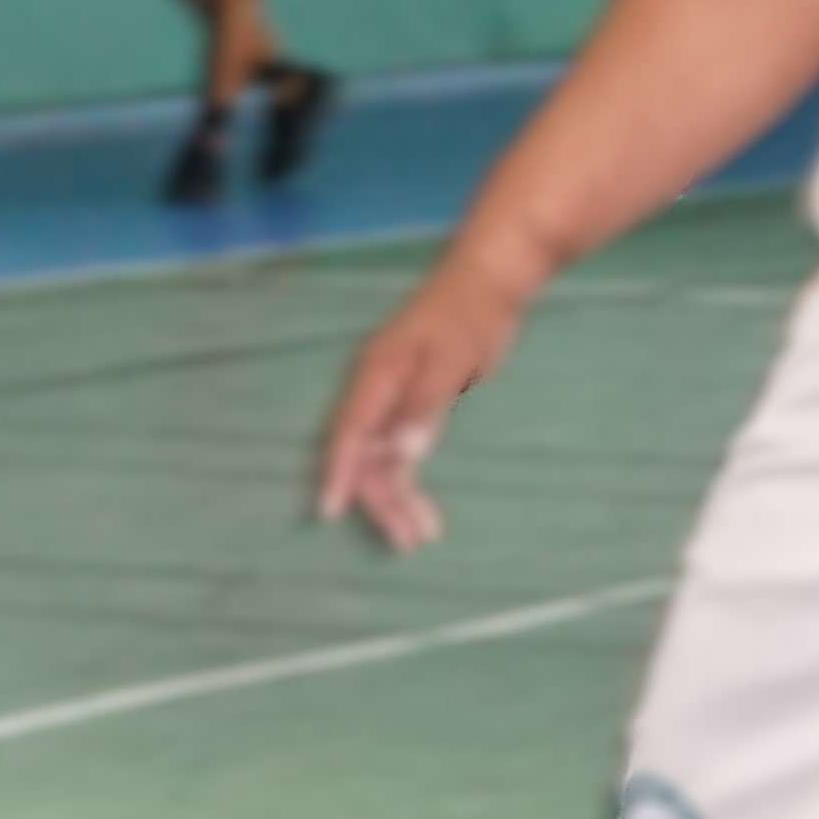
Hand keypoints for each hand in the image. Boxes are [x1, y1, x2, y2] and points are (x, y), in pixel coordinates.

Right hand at [311, 256, 534, 551]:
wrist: (489, 278)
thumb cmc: (470, 315)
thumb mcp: (451, 360)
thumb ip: (424, 406)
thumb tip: (400, 454)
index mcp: (376, 376)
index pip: (347, 433)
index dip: (338, 473)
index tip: (329, 512)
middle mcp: (375, 388)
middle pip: (364, 453)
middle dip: (382, 499)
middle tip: (410, 540)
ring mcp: (392, 394)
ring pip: (382, 455)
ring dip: (399, 494)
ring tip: (423, 534)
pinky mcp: (412, 397)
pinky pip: (399, 445)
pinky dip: (409, 474)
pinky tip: (421, 501)